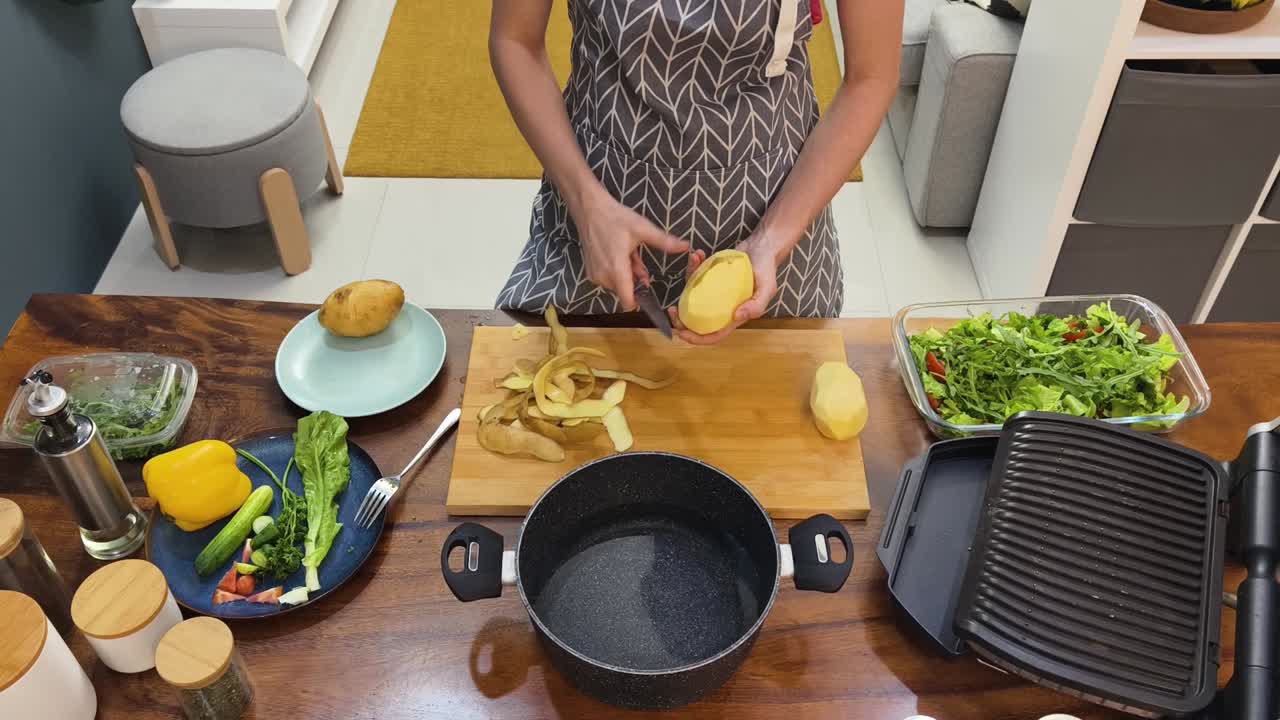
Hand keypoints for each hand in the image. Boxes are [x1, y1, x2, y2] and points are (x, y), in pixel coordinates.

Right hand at [574, 191, 687, 309]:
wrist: (590, 209)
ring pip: (618, 284)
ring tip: (627, 253)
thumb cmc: (614, 217)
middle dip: (635, 279)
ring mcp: (595, 274)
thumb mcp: (643, 228)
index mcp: (616, 269)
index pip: (627, 301)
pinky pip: (608, 278)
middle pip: (626, 291)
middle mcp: (603, 276)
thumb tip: (686, 246)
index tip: (649, 290)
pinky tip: (618, 253)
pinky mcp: (590, 272)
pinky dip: (616, 270)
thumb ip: (664, 241)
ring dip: (627, 274)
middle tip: (637, 259)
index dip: (640, 300)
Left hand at [667, 235, 781, 344]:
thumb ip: (756, 305)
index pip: (715, 334)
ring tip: (690, 265)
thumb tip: (736, 317)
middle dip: (681, 319)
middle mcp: (722, 306)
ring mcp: (714, 293)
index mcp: (734, 315)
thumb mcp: (767, 288)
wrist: (763, 248)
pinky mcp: (710, 278)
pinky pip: (696, 277)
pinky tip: (696, 256)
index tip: (683, 334)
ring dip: (686, 285)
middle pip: (698, 320)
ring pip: (693, 297)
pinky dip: (694, 266)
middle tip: (672, 310)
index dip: (698, 338)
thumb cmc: (766, 269)